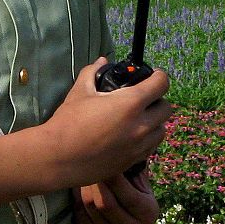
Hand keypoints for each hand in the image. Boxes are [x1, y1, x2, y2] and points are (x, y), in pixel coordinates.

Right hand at [39, 60, 172, 187]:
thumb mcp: (80, 91)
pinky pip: (150, 147)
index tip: (153, 75)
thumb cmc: (68, 121)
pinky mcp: (132, 162)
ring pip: (161, 130)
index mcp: (131, 103)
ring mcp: (138, 146)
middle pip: (166, 109)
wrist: (58, 158)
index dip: (159, 76)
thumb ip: (93, 72)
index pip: (161, 84)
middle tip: (144, 98)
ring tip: (139, 119)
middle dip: (158, 100)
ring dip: (155, 122)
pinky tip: (131, 136)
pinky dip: (147, 139)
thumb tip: (101, 61)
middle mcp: (141, 126)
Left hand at [74, 166, 159, 223]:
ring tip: (85, 168)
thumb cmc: (130, 176)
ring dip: (84, 184)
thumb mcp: (138, 171)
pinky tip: (79, 185)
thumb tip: (123, 152)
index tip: (106, 159)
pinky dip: (76, 197)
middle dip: (96, 179)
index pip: (130, 198)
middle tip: (91, 161)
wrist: (118, 193)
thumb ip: (133, 164)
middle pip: (105, 204)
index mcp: (148, 214)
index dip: (116, 179)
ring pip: (89, 206)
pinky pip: (78, 214)